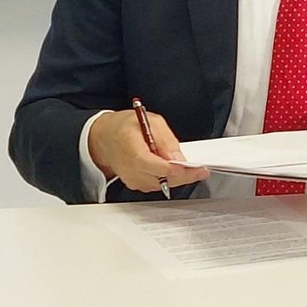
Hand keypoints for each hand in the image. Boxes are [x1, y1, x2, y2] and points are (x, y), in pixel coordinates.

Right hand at [87, 109, 208, 193]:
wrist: (105, 136)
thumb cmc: (125, 126)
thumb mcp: (150, 121)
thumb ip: (166, 139)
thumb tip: (178, 156)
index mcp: (133, 152)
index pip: (159, 168)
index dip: (179, 170)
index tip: (197, 169)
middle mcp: (131, 169)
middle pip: (163, 180)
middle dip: (184, 176)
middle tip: (201, 171)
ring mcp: (132, 179)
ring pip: (161, 185)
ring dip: (177, 179)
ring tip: (190, 169)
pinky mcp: (134, 183)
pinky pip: (155, 185)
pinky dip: (167, 179)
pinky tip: (174, 171)